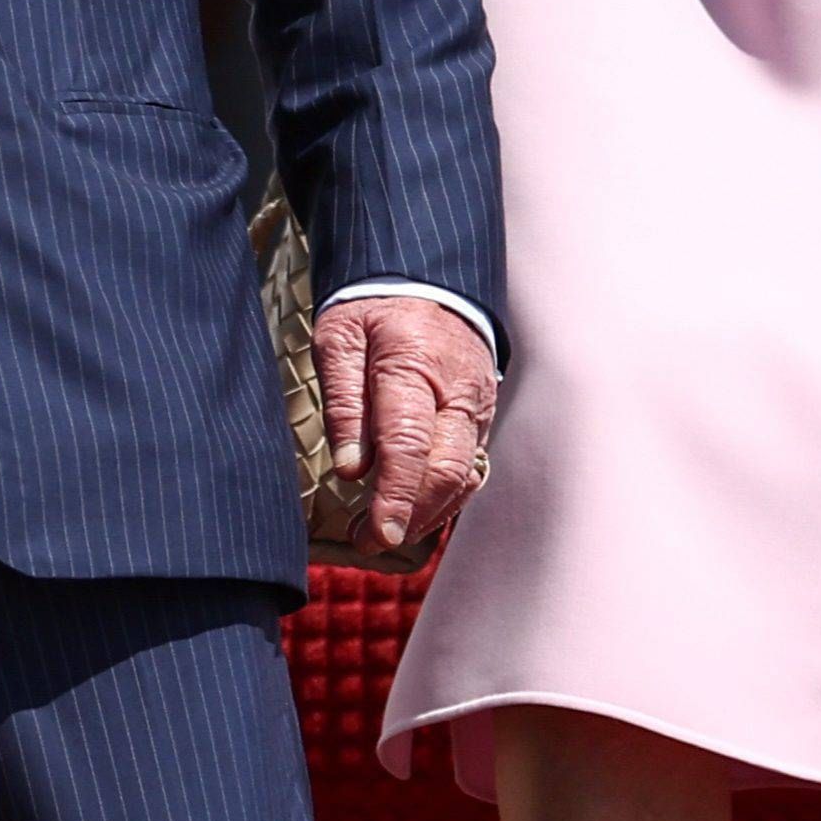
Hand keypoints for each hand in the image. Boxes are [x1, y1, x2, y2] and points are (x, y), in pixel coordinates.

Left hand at [311, 293, 499, 556]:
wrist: (427, 279)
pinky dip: (443, 498)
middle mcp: (457, 391)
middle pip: (447, 469)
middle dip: (410, 515)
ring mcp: (477, 407)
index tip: (378, 533)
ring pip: (464, 476)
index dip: (395, 495)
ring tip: (377, 532)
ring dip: (425, 514)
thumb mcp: (339, 339)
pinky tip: (411, 511)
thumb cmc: (373, 310)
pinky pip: (470, 468)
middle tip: (367, 541)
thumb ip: (344, 403)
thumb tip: (353, 470)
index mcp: (415, 364)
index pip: (409, 443)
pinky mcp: (481, 419)